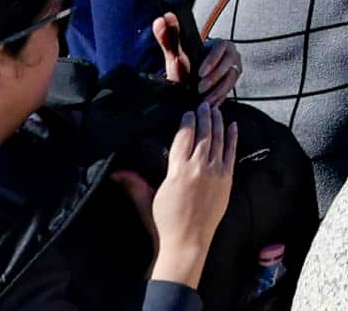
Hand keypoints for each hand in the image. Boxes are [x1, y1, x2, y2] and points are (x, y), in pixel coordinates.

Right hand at [117, 102, 238, 288]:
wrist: (187, 243)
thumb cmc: (163, 223)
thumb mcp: (146, 201)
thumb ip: (133, 183)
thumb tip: (115, 171)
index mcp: (178, 171)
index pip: (184, 137)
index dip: (187, 122)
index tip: (188, 111)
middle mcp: (198, 168)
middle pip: (203, 134)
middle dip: (204, 117)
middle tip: (204, 104)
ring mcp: (215, 173)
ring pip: (218, 140)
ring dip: (218, 123)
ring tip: (216, 110)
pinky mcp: (227, 181)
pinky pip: (231, 154)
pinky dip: (233, 139)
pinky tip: (233, 126)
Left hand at [151, 11, 243, 104]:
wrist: (186, 83)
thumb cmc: (183, 65)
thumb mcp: (174, 53)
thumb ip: (167, 37)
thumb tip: (161, 20)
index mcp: (219, 44)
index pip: (222, 47)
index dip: (212, 60)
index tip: (199, 73)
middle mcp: (230, 55)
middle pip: (229, 63)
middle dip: (214, 77)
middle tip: (200, 88)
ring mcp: (233, 69)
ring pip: (231, 78)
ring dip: (218, 90)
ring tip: (204, 100)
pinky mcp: (232, 83)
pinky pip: (230, 90)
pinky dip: (219, 97)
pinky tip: (209, 103)